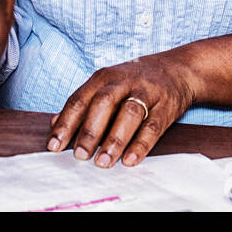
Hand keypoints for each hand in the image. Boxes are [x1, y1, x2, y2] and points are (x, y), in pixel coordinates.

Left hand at [47, 52, 196, 167]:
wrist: (178, 69)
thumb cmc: (134, 81)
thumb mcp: (106, 85)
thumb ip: (82, 103)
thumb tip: (53, 124)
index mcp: (103, 78)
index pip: (79, 99)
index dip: (65, 123)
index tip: (54, 146)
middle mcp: (123, 82)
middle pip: (103, 104)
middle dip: (89, 131)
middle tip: (79, 155)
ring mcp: (147, 92)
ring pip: (129, 114)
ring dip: (114, 140)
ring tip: (102, 162)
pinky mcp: (166, 106)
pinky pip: (153, 127)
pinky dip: (140, 144)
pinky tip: (129, 161)